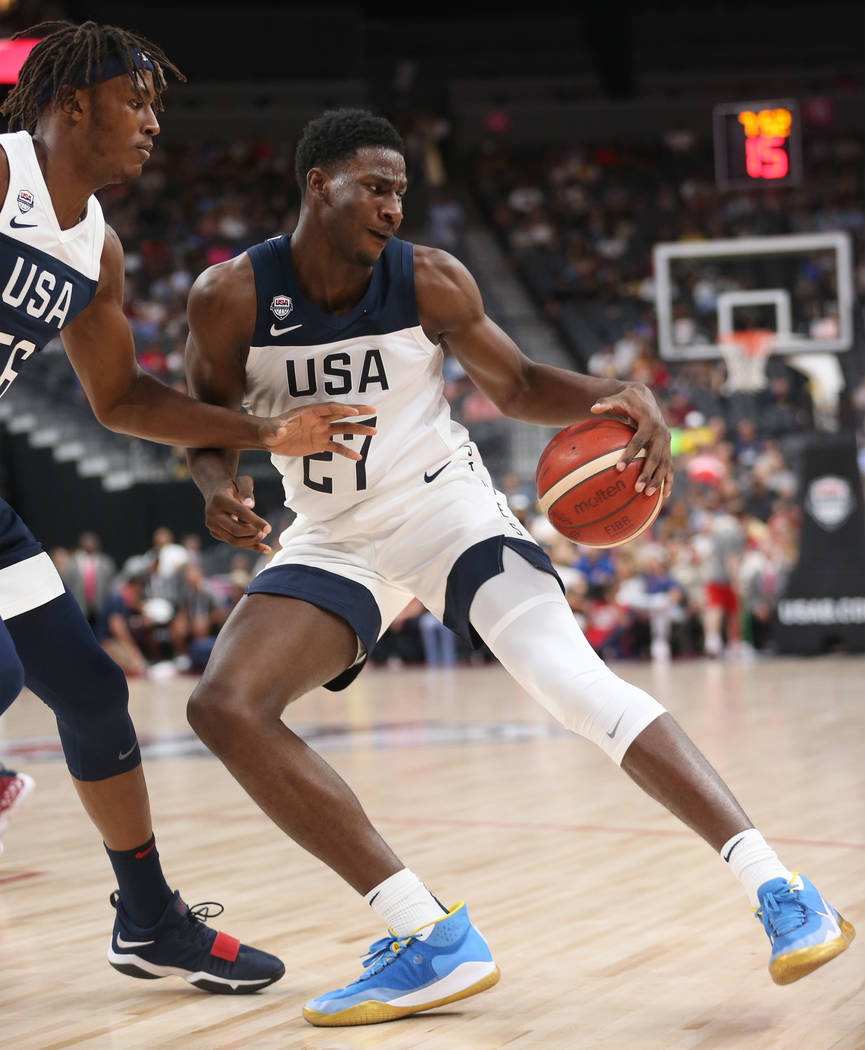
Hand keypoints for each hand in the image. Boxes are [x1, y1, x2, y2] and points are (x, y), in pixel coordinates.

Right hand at [203, 474, 272, 553]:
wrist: (215, 491)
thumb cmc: (234, 485)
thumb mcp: (242, 481)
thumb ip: (247, 491)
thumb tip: (250, 505)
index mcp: (219, 499)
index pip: (240, 512)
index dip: (255, 521)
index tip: (269, 528)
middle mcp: (212, 514)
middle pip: (236, 530)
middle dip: (254, 533)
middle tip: (266, 531)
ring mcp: (211, 525)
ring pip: (233, 541)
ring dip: (252, 541)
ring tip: (263, 534)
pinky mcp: (214, 533)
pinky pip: (233, 543)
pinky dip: (249, 546)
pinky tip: (264, 548)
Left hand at [259, 403, 376, 460]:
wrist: (270, 439)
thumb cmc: (270, 430)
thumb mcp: (272, 428)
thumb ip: (277, 428)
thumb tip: (279, 430)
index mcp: (310, 412)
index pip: (329, 408)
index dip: (342, 409)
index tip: (354, 411)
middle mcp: (319, 420)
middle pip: (342, 414)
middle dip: (357, 412)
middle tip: (372, 410)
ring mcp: (321, 432)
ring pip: (343, 429)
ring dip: (358, 430)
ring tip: (373, 431)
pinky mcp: (320, 444)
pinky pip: (336, 447)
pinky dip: (347, 452)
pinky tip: (358, 457)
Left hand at [590, 382, 672, 498]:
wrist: (646, 399)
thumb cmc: (627, 401)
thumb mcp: (617, 399)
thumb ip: (606, 403)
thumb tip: (592, 408)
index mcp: (649, 422)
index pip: (639, 440)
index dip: (630, 453)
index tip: (618, 468)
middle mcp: (661, 433)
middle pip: (655, 456)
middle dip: (647, 473)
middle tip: (637, 488)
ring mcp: (667, 442)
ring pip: (664, 464)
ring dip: (658, 480)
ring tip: (648, 495)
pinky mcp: (668, 448)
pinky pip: (669, 466)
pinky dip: (668, 480)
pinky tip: (665, 495)